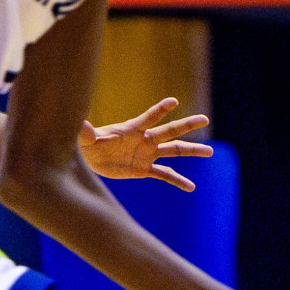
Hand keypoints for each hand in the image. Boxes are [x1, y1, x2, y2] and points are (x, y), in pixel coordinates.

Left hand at [78, 97, 211, 190]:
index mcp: (133, 129)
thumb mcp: (87, 140)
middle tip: (204, 119)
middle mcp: (145, 140)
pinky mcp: (146, 169)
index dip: (160, 110)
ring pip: (175, 151)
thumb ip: (86, 133)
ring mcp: (148, 154)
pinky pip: (165, 175)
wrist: (92, 158)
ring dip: (192, 151)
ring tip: (209, 152)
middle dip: (187, 125)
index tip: (174, 101)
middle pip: (170, 131)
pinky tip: (191, 187)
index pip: (149, 118)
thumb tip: (80, 124)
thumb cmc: (89, 144)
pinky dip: (178, 181)